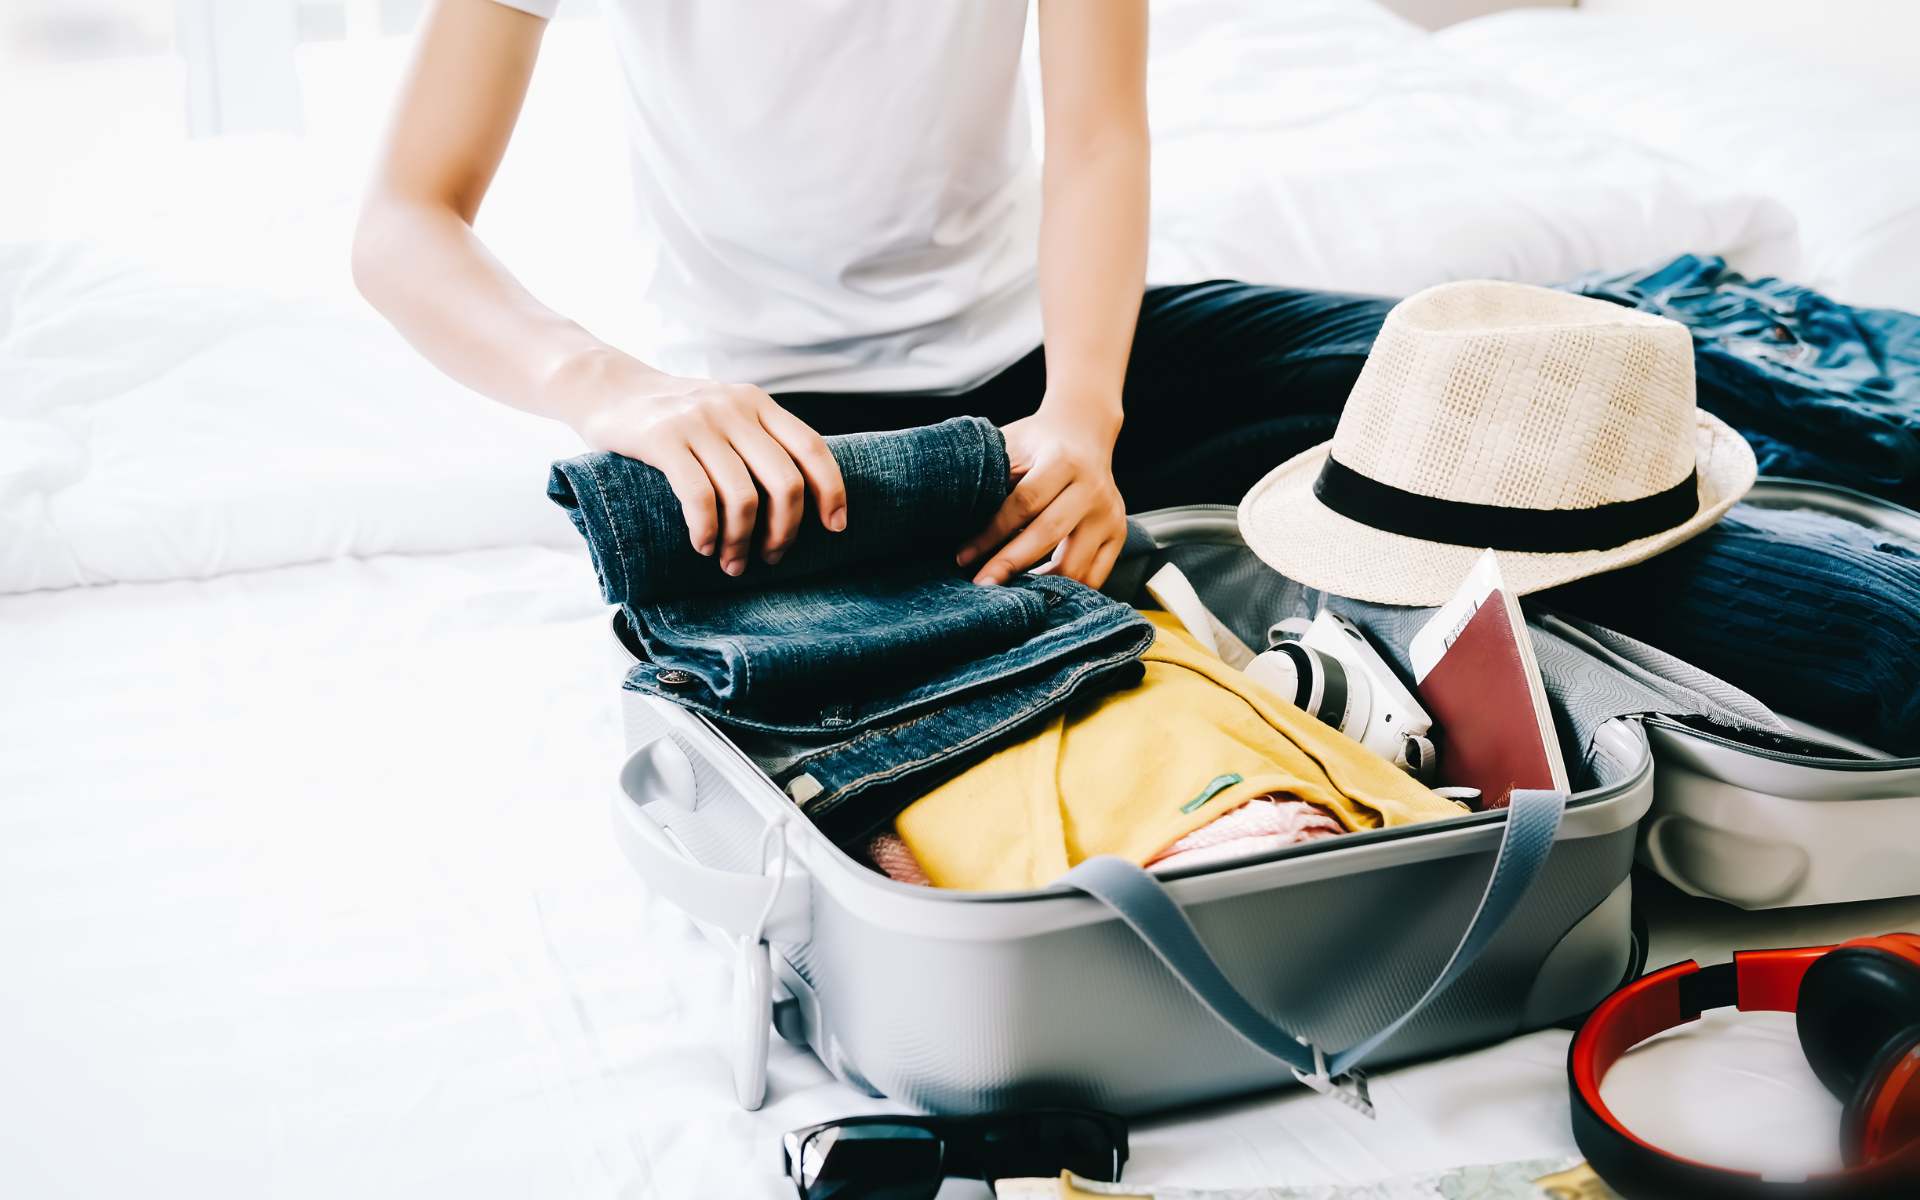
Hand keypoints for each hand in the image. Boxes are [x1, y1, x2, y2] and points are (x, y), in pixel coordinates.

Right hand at [560, 349, 846, 574]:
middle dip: (785, 531)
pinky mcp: (662, 439)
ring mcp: (698, 422)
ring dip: (742, 543)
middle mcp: (734, 409)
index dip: (832, 491)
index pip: (812, 448)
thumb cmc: (672, 415)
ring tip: (732, 564)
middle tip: (772, 558)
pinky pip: (699, 497)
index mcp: (757, 403)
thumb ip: (757, 437)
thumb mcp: (724, 411)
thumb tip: (801, 495)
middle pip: (785, 482)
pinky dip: (708, 531)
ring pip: (743, 497)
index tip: (836, 528)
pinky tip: (704, 546)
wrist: (607, 388)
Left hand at [957, 396, 1126, 587]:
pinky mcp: (1118, 533)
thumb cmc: (1038, 442)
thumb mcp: (1011, 443)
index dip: (990, 534)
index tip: (963, 556)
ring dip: (1039, 585)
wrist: (1084, 430)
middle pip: (1048, 535)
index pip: (1023, 503)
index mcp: (1062, 461)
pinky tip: (1040, 591)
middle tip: (982, 586)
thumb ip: (989, 474)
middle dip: (1010, 564)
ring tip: (1009, 594)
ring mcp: (1109, 513)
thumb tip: (952, 515)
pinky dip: (1066, 589)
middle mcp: (1092, 488)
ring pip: (1075, 564)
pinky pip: (1095, 575)